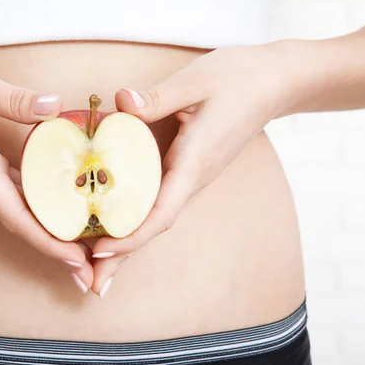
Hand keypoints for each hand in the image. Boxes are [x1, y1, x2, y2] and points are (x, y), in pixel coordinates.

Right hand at [0, 48, 93, 288]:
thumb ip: (14, 99)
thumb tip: (56, 107)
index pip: (17, 217)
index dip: (49, 242)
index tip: (76, 261)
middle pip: (21, 224)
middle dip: (55, 246)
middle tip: (91, 265)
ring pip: (16, 212)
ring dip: (47, 228)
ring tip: (82, 239)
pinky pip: (10, 194)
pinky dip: (35, 205)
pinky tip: (58, 201)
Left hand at [90, 43, 293, 295]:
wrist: (274, 83)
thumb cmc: (239, 78)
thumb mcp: (196, 80)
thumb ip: (158, 96)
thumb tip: (120, 102)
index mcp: (194, 163)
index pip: (161, 212)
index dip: (131, 236)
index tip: (101, 252)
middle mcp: (193, 179)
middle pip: (154, 227)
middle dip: (123, 257)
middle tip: (90, 285)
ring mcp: (191, 177)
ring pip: (155, 218)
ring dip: (127, 243)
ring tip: (93, 267)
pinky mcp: (188, 169)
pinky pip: (158, 202)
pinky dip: (134, 220)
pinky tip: (114, 224)